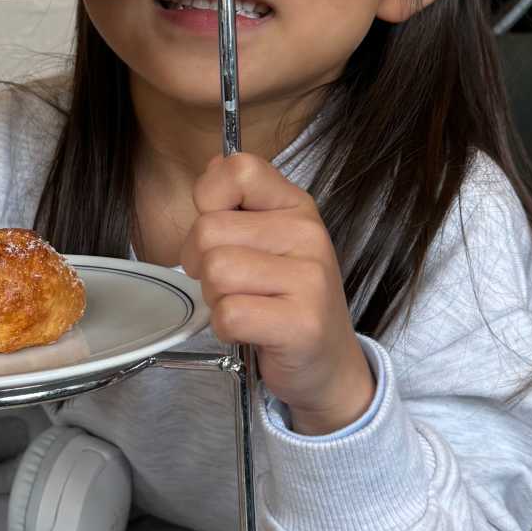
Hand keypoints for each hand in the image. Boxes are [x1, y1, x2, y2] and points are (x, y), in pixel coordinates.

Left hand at [180, 153, 374, 435]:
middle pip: (208, 230)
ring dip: (216, 298)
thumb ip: (239, 203)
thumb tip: (211, 167)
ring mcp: (309, 278)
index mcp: (295, 206)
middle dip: (202, 264)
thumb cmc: (287, 299)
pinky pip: (229, 314)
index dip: (208, 200)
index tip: (221, 231)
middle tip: (232, 285)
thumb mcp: (269, 241)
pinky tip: (251, 331)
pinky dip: (226, 329)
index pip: (237, 169)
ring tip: (245, 306)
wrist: (328, 363)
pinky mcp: (301, 322)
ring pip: (215, 272)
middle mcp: (307, 234)